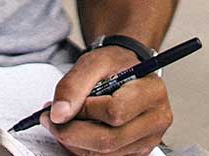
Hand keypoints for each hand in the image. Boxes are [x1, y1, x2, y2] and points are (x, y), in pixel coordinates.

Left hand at [40, 46, 172, 155]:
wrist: (126, 71)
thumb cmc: (115, 65)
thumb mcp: (93, 62)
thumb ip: (73, 85)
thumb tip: (59, 114)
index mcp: (152, 92)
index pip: (115, 112)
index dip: (84, 111)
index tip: (62, 105)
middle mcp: (156, 119)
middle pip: (109, 140)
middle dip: (72, 132)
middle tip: (51, 119)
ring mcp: (148, 140)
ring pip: (105, 154)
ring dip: (75, 142)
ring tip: (64, 122)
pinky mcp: (137, 152)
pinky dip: (83, 148)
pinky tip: (77, 131)